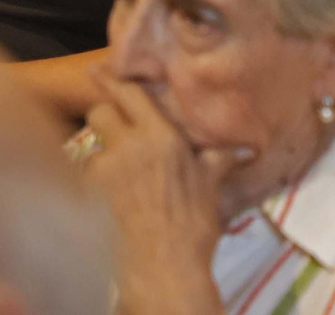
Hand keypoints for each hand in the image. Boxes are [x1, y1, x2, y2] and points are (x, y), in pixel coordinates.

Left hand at [84, 67, 245, 310]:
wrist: (164, 267)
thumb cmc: (194, 222)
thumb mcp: (212, 185)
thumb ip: (219, 159)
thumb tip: (246, 149)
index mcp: (161, 137)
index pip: (129, 95)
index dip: (111, 78)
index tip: (97, 67)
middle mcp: (128, 147)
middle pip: (99, 112)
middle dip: (104, 112)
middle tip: (113, 119)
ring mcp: (104, 172)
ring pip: (91, 145)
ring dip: (102, 149)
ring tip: (117, 165)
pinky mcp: (89, 195)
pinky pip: (88, 175)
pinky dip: (97, 178)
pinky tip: (111, 192)